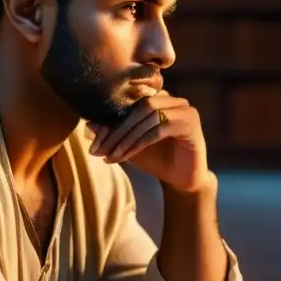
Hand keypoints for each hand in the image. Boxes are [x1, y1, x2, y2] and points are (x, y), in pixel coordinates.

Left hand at [86, 91, 210, 192]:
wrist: (183, 181)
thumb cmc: (158, 160)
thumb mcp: (130, 145)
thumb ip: (115, 133)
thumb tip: (90, 123)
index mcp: (161, 99)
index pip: (131, 103)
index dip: (111, 120)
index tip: (94, 142)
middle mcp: (174, 100)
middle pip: (139, 107)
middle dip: (117, 130)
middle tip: (99, 150)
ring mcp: (185, 110)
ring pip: (148, 116)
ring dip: (126, 138)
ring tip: (111, 155)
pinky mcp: (190, 124)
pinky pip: (158, 129)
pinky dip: (138, 143)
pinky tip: (125, 156)